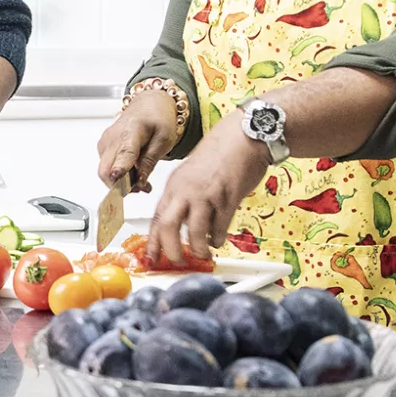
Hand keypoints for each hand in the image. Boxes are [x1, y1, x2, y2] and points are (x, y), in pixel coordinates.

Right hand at [96, 90, 177, 192]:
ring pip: (105, 171)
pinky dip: (118, 174)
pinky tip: (133, 171)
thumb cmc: (158, 118)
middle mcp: (113, 137)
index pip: (123, 155)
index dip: (120, 171)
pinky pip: (106, 166)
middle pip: (106, 170)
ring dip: (120, 181)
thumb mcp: (164, 140)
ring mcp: (105, 142)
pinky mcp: (103, 146)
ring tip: (141, 179)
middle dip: (120, 186)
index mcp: (131, 131)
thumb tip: (140, 183)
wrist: (148, 103)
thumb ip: (150, 162)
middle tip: (141, 188)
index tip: (119, 185)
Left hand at [148, 113, 269, 263]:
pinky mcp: (227, 198)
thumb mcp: (192, 175)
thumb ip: (184, 197)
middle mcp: (186, 190)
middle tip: (179, 261)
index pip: (156, 218)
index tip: (152, 258)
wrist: (243, 135)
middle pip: (168, 226)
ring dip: (198, 249)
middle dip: (172, 251)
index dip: (153, 242)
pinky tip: (218, 240)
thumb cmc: (220, 154)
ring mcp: (206, 194)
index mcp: (174, 185)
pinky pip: (219, 227)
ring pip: (194, 231)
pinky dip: (217, 239)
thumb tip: (178, 224)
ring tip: (203, 253)